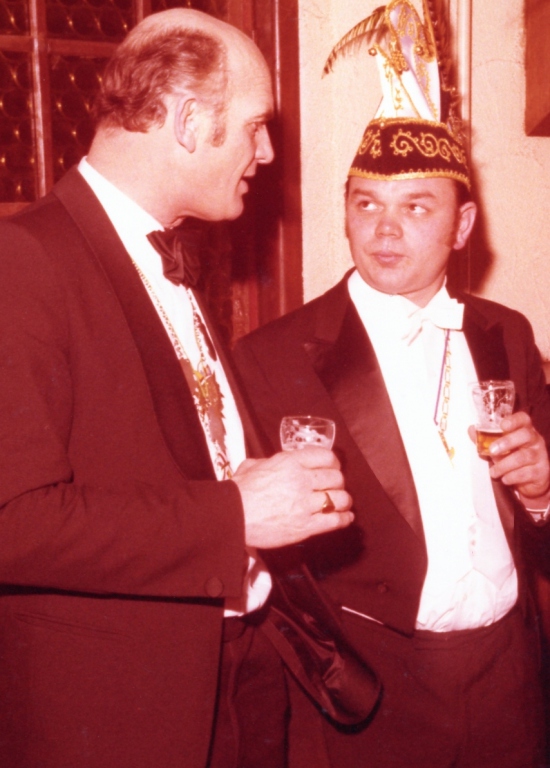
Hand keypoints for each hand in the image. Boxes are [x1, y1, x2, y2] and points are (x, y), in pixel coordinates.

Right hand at [232, 447, 353, 548]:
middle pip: (336, 478)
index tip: (333, 467)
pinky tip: (346, 518)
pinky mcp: (306, 526)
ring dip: (344, 501)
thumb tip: (269, 464)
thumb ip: (267, 462)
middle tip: (335, 487)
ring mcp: (305, 504)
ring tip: (342, 503)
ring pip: (339, 499)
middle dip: (338, 482)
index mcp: (290, 462)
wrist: (232, 516)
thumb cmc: (239, 491)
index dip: (334, 462)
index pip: (326, 457)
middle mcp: (302, 480)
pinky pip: (334, 521)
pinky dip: (344, 519)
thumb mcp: (252, 466)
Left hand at [471, 411, 549, 505]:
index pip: (523, 419)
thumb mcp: (499, 447)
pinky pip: (525, 473)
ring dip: (504, 465)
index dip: (513, 420)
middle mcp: (535, 440)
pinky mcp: (541, 471)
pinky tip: (504, 479)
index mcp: (524, 430)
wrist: (530, 480)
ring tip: (493, 472)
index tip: (502, 425)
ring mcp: (540, 456)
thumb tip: (471, 429)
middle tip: (492, 451)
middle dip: (506, 442)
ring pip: (523, 457)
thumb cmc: (512, 457)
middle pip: (525, 435)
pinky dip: (511, 477)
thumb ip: (486, 438)